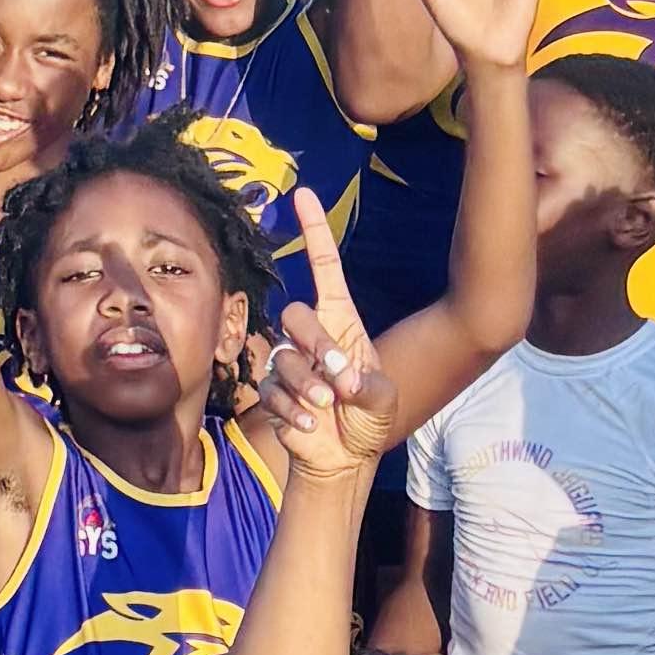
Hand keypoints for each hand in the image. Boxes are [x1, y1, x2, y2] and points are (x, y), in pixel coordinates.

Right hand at [260, 192, 397, 477]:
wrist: (345, 459)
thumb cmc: (369, 419)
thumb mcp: (383, 400)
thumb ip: (369, 387)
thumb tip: (343, 380)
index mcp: (341, 321)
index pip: (324, 267)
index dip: (313, 231)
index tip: (302, 194)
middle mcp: (312, 335)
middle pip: (296, 315)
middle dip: (317, 348)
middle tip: (340, 383)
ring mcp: (288, 361)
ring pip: (282, 357)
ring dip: (307, 387)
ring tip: (326, 411)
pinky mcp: (270, 389)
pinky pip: (271, 390)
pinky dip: (293, 412)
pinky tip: (311, 427)